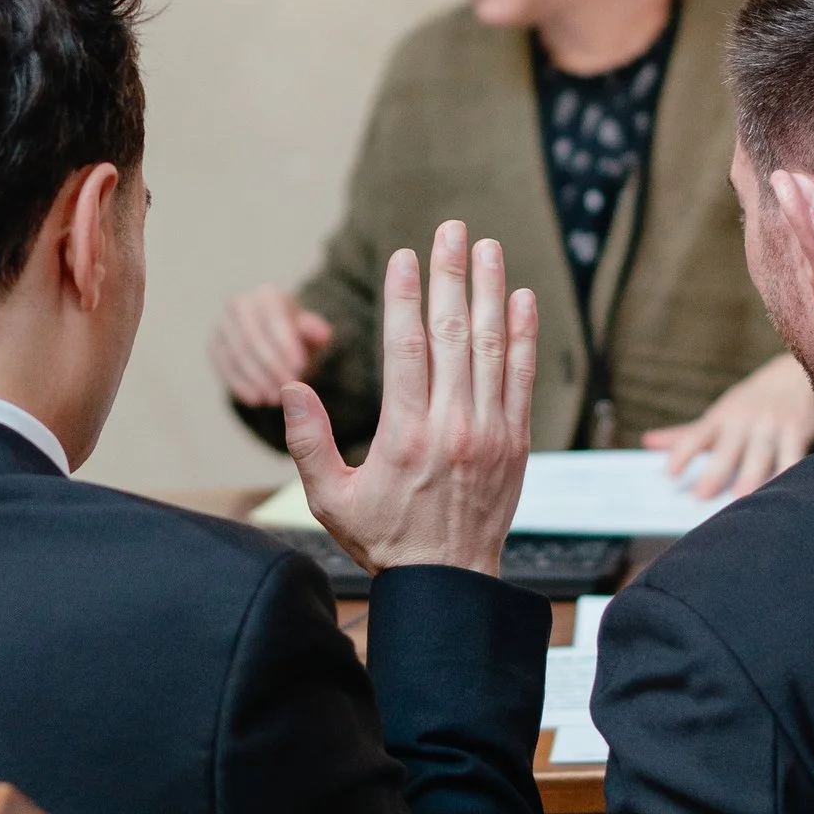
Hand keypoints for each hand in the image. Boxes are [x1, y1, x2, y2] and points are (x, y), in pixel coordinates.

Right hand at [212, 284, 334, 408]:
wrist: (276, 344)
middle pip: (252, 338)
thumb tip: (323, 334)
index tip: (299, 368)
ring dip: (257, 378)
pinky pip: (224, 367)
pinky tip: (256, 400)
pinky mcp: (214, 346)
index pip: (274, 319)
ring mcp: (223, 325)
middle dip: (271, 365)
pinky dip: (240, 385)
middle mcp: (240, 305)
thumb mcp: (311, 334)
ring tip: (276, 398)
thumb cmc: (297, 338)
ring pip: (237, 354)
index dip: (285, 344)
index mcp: (267, 295)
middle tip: (288, 388)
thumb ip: (315, 332)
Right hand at [283, 219, 536, 575]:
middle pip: (454, 335)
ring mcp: (491, 433)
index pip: (408, 349)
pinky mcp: (516, 442)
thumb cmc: (384, 540)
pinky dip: (523, 336)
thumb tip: (289, 388)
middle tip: (452, 230)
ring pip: (492, 348)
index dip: (406, 297)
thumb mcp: (331, 499)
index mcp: (406, 436)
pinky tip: (520, 299)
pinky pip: (522, 378)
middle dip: (452, 276)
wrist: (449, 583)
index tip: (405, 256)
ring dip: (490, 292)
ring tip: (487, 248)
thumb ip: (308, 443)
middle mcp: (453, 428)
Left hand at [643, 351, 813, 497]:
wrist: (796, 373)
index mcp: (721, 417)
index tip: (669, 473)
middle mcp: (744, 420)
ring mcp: (771, 425)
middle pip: (727, 449)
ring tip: (742, 498)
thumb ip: (687, 433)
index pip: (696, 436)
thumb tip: (647, 443)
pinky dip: (789, 471)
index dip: (682, 453)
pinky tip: (784, 490)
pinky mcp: (797, 431)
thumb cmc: (751, 401)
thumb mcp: (720, 413)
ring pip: (760, 453)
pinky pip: (793, 455)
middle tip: (701, 496)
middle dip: (715, 471)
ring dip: (751, 475)